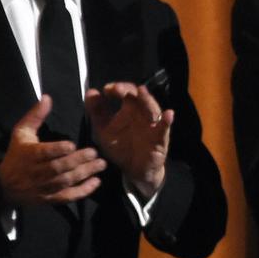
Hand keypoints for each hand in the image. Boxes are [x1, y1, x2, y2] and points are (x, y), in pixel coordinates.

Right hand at [0, 95, 105, 205]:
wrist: (4, 186)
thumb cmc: (17, 155)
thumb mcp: (21, 133)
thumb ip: (35, 116)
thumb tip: (47, 97)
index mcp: (28, 154)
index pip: (43, 153)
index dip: (57, 150)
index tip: (72, 144)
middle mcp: (35, 172)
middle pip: (57, 168)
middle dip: (77, 161)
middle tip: (95, 153)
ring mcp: (43, 188)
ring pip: (64, 182)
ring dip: (84, 174)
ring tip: (101, 165)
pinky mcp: (49, 199)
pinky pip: (67, 197)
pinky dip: (82, 191)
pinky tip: (96, 182)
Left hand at [85, 83, 170, 199]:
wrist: (134, 169)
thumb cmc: (121, 147)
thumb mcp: (104, 130)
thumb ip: (97, 112)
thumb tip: (90, 92)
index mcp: (130, 109)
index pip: (126, 92)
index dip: (117, 88)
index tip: (106, 90)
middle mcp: (142, 113)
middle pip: (138, 96)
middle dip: (128, 90)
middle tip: (117, 89)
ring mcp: (152, 124)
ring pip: (152, 108)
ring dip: (147, 99)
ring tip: (141, 91)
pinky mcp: (160, 138)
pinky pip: (164, 128)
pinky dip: (166, 121)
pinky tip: (168, 114)